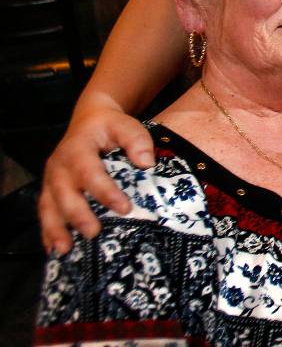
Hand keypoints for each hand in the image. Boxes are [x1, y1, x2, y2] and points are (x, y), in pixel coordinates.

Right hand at [39, 102, 153, 254]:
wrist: (89, 121)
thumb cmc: (110, 127)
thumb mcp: (126, 125)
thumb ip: (137, 141)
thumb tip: (147, 163)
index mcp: (78, 150)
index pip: (90, 173)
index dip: (105, 192)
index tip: (125, 208)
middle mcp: (59, 166)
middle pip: (64, 194)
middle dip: (78, 215)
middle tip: (94, 233)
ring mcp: (51, 179)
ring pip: (49, 206)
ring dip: (56, 229)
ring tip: (65, 250)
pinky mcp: (49, 190)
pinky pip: (45, 212)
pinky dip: (48, 231)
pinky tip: (54, 249)